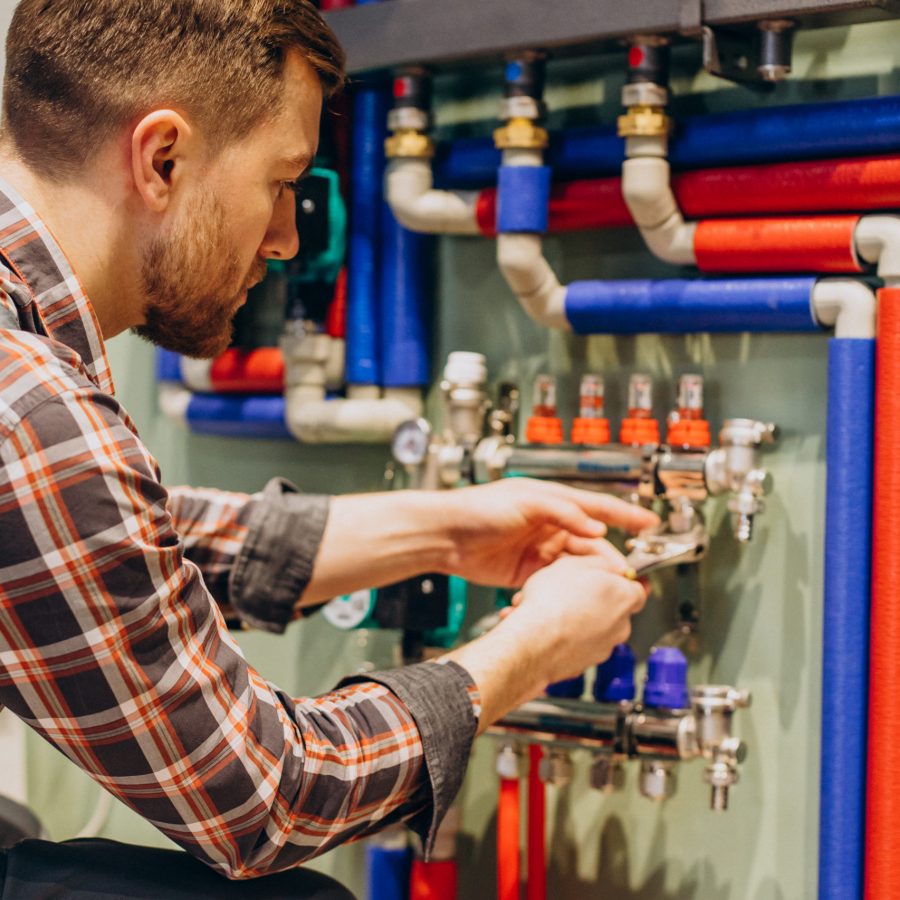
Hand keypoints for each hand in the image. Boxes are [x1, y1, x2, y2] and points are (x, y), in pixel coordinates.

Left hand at [437, 479, 658, 587]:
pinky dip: (565, 590)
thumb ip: (562, 512)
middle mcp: (550, 525)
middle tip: (627, 575)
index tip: (650, 523)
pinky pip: (555, 581)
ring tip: (605, 591)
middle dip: (610, 559)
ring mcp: (539, 549)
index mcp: (553, 502)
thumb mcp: (525, 502)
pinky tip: (573, 598)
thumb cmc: (479, 509)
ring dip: (590, 578)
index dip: (626, 516)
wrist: (445, 534)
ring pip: (576, 565)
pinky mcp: (527, 572)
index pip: (597, 508)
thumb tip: (595, 528)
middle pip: (591, 543)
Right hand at [501, 556, 647, 683]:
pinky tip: (545, 627)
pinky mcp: (585, 664)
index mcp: (624, 597)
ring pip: (594, 629)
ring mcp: (604, 647)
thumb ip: (600, 563)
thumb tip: (608, 566)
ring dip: (577, 619)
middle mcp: (620, 625)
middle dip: (595, 601)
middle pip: (615, 609)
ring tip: (549, 610)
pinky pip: (578, 646)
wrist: (533, 641)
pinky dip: (566, 637)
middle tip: (572, 591)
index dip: (622, 581)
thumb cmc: (552, 603)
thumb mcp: (574, 563)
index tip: (612, 578)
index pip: (639, 589)